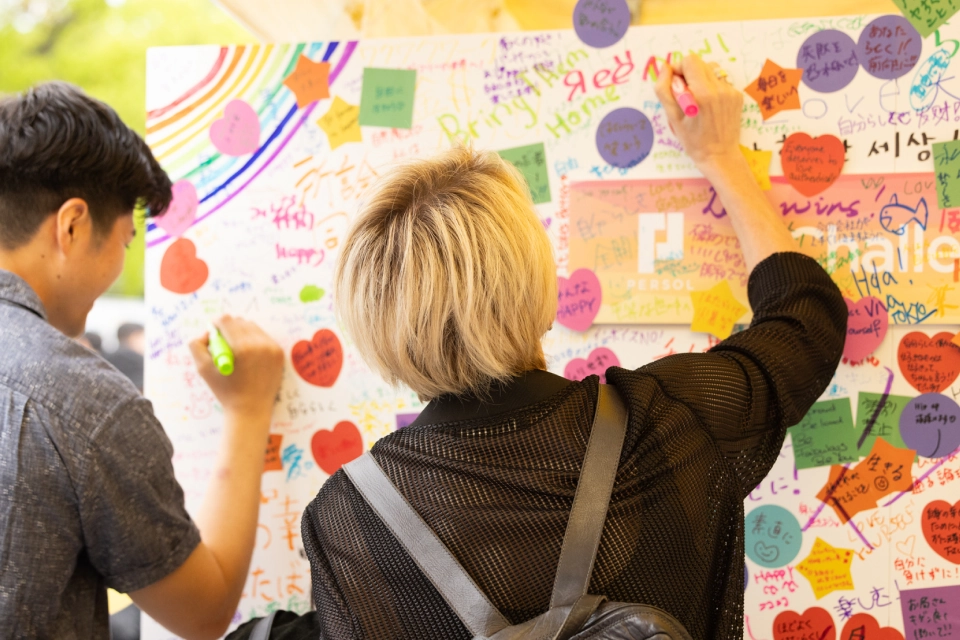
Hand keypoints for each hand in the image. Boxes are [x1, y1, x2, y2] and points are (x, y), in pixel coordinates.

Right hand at [190, 315, 284, 420]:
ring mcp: (272, 348)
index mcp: (242, 347)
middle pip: (240, 321)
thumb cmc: (225, 391)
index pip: (226, 320)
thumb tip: (206, 332)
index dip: (216, 324)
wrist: (251, 410)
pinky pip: (263, 337)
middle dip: (228, 329)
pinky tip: (248, 356)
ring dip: (241, 333)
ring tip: (235, 351)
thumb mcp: (203, 370)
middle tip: (223, 344)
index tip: (212, 333)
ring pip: (252, 328)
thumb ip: (197, 346)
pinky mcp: (279, 353)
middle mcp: (260, 344)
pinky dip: (254, 341)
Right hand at [654, 54, 745, 172]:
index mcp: (702, 93)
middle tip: (684, 94)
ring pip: (711, 69)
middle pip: (700, 63)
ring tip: (697, 99)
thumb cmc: (692, 140)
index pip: (690, 61)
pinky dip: (711, 88)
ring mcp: (731, 91)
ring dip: (701, 79)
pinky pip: (720, 81)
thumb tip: (665, 67)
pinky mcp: (737, 95)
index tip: (674, 84)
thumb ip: (664, 89)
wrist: (719, 155)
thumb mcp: (672, 117)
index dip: (678, 69)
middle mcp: (719, 89)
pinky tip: (709, 106)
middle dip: (688, 74)